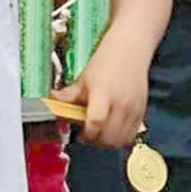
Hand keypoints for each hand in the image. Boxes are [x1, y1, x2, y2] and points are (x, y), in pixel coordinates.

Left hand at [53, 33, 148, 148]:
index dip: (86, 134)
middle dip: (95, 141)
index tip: (80, 133)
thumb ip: (68, 95)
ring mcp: (133, 109)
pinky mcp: (142, 112)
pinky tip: (112, 129)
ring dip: (108, 142)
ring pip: (121, 140)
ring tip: (100, 133)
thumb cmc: (107, 61)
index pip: (96, 124)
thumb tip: (49, 104)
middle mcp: (121, 104)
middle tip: (87, 134)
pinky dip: (121, 138)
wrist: (131, 49)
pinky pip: (132, 135)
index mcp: (104, 95)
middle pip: (109, 137)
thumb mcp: (84, 78)